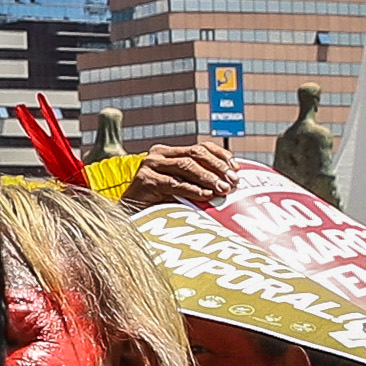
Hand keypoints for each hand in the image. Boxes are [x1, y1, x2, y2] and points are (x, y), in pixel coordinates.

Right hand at [126, 137, 243, 207]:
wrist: (129, 218)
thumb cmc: (158, 206)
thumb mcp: (180, 190)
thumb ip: (198, 182)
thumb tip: (230, 184)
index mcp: (169, 152)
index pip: (200, 147)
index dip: (220, 155)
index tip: (236, 168)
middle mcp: (159, 154)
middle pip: (195, 153)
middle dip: (217, 167)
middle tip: (233, 181)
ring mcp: (150, 165)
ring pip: (186, 166)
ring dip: (207, 178)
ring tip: (223, 190)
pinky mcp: (145, 180)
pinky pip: (174, 183)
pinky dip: (192, 190)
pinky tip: (206, 196)